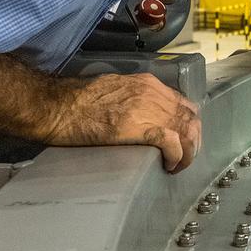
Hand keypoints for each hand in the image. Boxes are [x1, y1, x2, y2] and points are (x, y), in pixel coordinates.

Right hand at [49, 72, 201, 171]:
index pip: (184, 104)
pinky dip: (176, 157)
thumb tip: (144, 115)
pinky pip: (172, 143)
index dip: (189, 125)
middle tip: (185, 158)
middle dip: (193, 141)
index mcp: (148, 84)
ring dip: (187, 153)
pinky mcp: (139, 128)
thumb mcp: (114, 89)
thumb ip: (135, 98)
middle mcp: (153, 93)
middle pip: (191, 119)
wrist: (57, 106)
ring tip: (178, 166)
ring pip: (186, 132)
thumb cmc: (77, 101)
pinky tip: (168, 166)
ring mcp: (148, 109)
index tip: (184, 140)